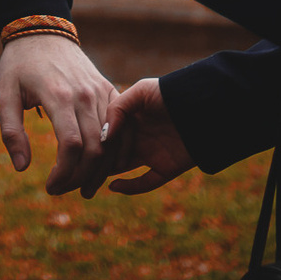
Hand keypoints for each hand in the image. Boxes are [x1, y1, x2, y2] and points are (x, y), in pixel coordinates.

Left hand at [0, 32, 117, 194]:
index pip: (71, 146)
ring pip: (111, 141)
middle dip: (81, 178)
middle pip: (95, 149)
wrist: (43, 31)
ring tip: (80, 186)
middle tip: (63, 190)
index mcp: (58, 96)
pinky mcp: (109, 90)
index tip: (50, 187)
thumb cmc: (19, 65)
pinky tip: (99, 167)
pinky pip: (119, 127)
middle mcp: (85, 95)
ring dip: (98, 169)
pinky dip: (114, 151)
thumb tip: (22, 167)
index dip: (64, 174)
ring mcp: (100, 91)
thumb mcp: (4, 94)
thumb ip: (11, 131)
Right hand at [75, 77, 192, 198]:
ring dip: (105, 175)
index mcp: (132, 117)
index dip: (91, 139)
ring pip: (123, 168)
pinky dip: (130, 187)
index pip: (105, 132)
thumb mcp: (141, 91)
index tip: (75, 145)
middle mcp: (139, 136)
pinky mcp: (165, 168)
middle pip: (110, 152)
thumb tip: (103, 135)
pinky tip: (113, 186)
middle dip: (93, 161)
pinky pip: (145, 182)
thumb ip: (117, 108)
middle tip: (74, 169)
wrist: (206, 108)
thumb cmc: (172, 94)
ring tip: (86, 180)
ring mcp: (152, 153)